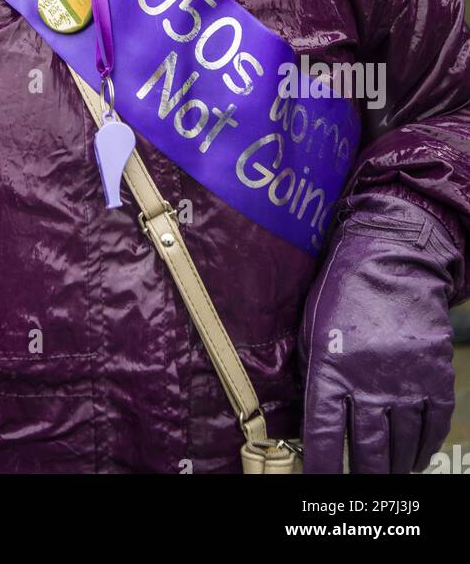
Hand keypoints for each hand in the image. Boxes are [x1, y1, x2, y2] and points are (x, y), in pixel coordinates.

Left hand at [299, 190, 458, 473]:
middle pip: (369, 451)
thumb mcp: (312, 327)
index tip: (322, 487)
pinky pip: (432, 426)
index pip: (326, 436)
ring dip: (394, 469)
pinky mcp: (435, 375)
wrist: (392, 256)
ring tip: (386, 478)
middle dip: (364, 479)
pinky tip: (415, 457)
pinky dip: (424, 448)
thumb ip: (315, 372)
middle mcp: (369, 381)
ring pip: (402, 445)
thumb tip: (314, 417)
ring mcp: (406, 380)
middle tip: (361, 491)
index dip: (325, 469)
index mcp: (331, 369)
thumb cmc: (343, 289)